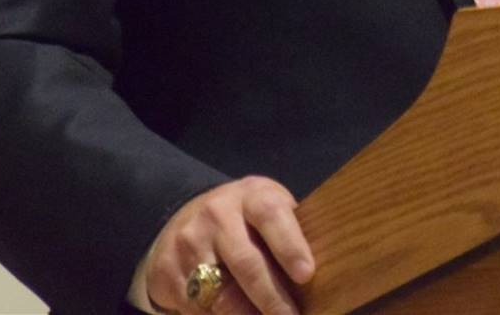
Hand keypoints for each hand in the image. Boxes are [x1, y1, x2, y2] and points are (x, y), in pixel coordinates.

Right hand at [143, 177, 314, 314]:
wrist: (185, 217)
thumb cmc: (246, 220)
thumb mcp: (268, 209)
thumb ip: (291, 231)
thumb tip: (332, 269)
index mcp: (250, 197)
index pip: (271, 215)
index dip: (289, 245)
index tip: (307, 274)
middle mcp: (216, 217)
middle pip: (246, 264)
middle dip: (272, 299)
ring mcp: (188, 245)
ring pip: (219, 296)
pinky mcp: (167, 274)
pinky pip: (197, 311)